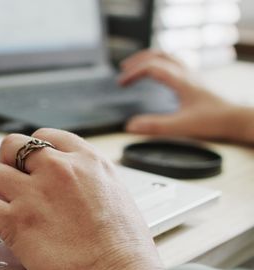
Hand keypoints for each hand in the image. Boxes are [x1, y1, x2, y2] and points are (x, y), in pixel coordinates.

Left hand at [0, 129, 163, 269]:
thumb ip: (90, 184)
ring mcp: (34, 194)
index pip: (46, 136)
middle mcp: (59, 170)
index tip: (30, 166)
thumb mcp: (118, 199)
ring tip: (2, 204)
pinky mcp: (15, 222)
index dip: (33, 153)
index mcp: (89, 162)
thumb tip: (75, 188)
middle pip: (12, 146)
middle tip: (13, 185)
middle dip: (9, 163)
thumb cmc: (126, 255)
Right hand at [119, 50, 253, 143]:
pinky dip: (160, 64)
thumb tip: (130, 126)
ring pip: (167, 56)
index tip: (121, 83)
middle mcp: (186, 73)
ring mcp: (192, 74)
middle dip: (137, 61)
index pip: (151, 67)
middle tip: (123, 70)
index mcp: (181, 80)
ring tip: (135, 67)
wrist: (236, 119)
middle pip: (158, 55)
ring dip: (148, 58)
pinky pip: (174, 63)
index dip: (133, 73)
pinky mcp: (195, 80)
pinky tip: (157, 75)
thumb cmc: (213, 121)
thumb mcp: (181, 126)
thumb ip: (155, 126)